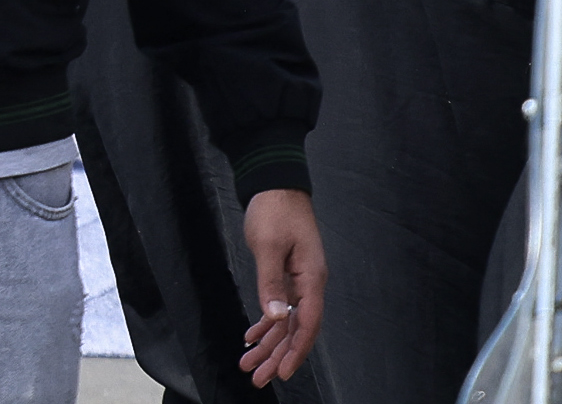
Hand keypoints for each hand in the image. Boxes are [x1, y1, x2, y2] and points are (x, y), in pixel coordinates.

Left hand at [239, 189, 323, 386]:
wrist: (275, 183)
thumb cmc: (275, 209)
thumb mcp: (269, 245)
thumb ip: (270, 283)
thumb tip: (276, 317)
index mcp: (312, 277)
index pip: (308, 323)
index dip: (297, 350)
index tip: (283, 373)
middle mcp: (309, 283)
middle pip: (297, 329)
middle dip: (278, 356)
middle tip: (258, 378)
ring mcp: (298, 280)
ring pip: (286, 322)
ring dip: (268, 344)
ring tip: (249, 364)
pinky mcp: (286, 275)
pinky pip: (278, 308)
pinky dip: (265, 324)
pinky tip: (251, 337)